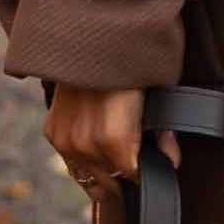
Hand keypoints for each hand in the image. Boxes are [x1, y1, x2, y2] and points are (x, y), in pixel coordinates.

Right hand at [44, 80, 177, 197]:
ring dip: (102, 174)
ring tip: (116, 162)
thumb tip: (170, 160)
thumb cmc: (127, 67)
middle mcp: (85, 145)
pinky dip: (84, 161)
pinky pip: (71, 162)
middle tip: (135, 163)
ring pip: (87, 178)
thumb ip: (163, 135)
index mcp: (114, 139)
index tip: (152, 165)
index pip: (133, 177)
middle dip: (124, 176)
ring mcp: (66, 141)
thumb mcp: (155, 98)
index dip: (146, 174)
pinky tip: (96, 150)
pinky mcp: (53, 133)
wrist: (91, 42)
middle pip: (110, 182)